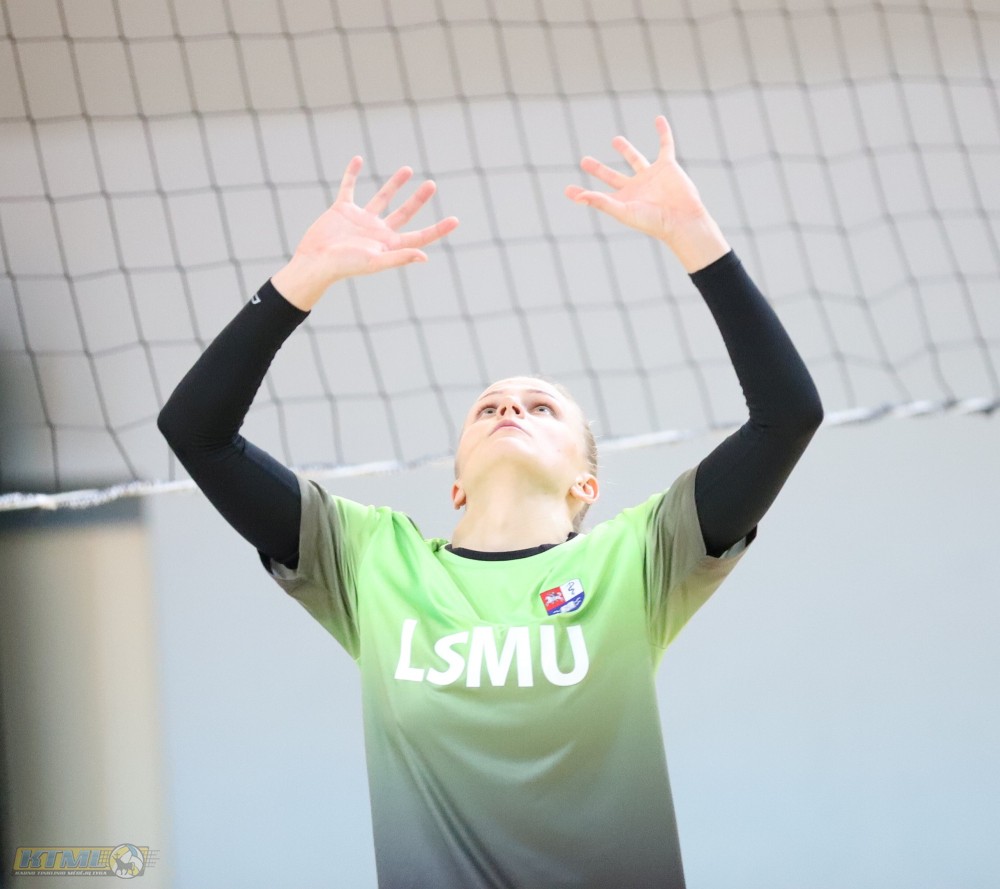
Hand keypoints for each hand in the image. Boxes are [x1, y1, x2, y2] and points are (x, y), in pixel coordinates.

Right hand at [273, 157, 458, 309]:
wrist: (315, 261)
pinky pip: (349, 188)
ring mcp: (361, 220)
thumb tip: (425, 256)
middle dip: (418, 199)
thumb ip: (400, 257)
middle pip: (405, 213)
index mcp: (389, 244)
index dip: (438, 229)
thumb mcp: (375, 261)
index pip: (420, 236)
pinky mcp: (342, 210)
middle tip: (432, 184)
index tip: (456, 220)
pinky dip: (351, 173)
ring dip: (395, 184)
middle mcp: (378, 231)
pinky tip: (357, 159)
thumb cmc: (345, 266)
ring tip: (408, 169)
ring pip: (382, 197)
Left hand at [565, 115, 728, 271]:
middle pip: (612, 176)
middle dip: (598, 169)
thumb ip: (601, 202)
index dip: (582, 193)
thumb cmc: (652, 221)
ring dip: (626, 149)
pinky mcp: (667, 166)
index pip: (598, 195)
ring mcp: (651, 175)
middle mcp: (635, 187)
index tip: (567, 190)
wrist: (682, 220)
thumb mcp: (623, 211)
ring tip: (615, 140)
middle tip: (584, 161)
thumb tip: (579, 197)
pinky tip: (659, 119)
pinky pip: (666, 145)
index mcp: (623, 200)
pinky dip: (664, 132)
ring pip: (635, 159)